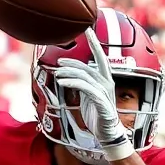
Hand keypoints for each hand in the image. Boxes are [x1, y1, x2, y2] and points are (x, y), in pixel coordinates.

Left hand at [53, 30, 132, 161]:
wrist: (107, 134)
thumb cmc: (97, 115)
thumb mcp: (88, 96)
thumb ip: (83, 84)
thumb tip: (71, 75)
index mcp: (105, 80)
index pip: (100, 57)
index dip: (94, 43)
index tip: (87, 30)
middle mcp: (106, 83)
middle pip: (88, 67)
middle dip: (73, 63)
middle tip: (58, 62)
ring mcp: (105, 93)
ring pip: (85, 77)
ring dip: (69, 74)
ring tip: (57, 75)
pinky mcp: (101, 102)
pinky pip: (86, 89)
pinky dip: (73, 84)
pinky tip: (62, 83)